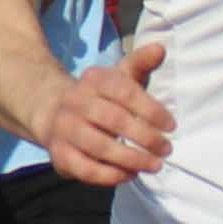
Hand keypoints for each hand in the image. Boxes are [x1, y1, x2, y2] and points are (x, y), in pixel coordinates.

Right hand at [36, 37, 175, 185]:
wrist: (51, 111)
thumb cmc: (99, 97)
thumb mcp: (117, 77)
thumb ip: (140, 64)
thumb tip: (161, 47)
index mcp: (93, 80)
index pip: (124, 91)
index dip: (151, 109)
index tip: (171, 126)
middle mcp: (75, 101)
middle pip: (113, 120)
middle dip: (145, 137)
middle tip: (166, 149)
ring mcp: (65, 128)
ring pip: (99, 146)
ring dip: (132, 159)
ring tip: (154, 165)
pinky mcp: (59, 153)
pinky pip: (85, 169)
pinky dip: (110, 175)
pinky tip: (130, 174)